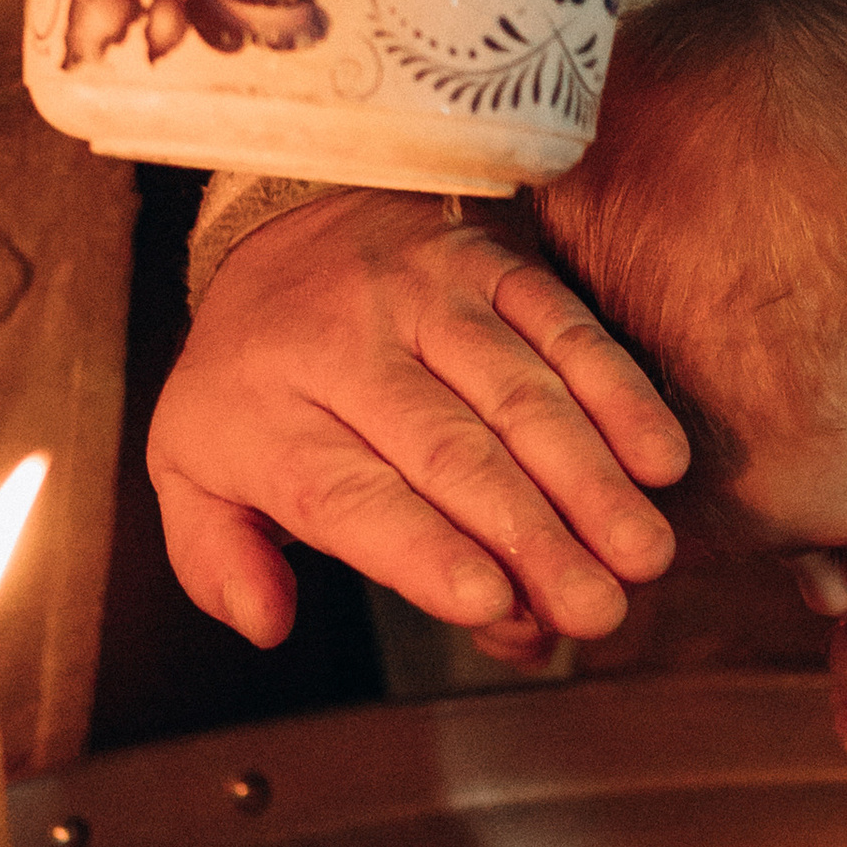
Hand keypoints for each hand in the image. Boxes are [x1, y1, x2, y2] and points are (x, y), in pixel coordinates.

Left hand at [149, 188, 687, 649]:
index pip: (351, 495)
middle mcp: (346, 348)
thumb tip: (266, 622)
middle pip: (450, 452)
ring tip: (642, 552)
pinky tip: (659, 457)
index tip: (490, 603)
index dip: (423, 549)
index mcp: (269, 415)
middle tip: (596, 607)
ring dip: (589, 477)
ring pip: (518, 392)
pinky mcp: (489, 263)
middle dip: (532, 535)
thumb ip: (215, 561)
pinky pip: (561, 323)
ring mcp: (425, 297)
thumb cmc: (250, 380)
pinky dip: (616, 390)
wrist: (278, 224)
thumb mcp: (188, 470)